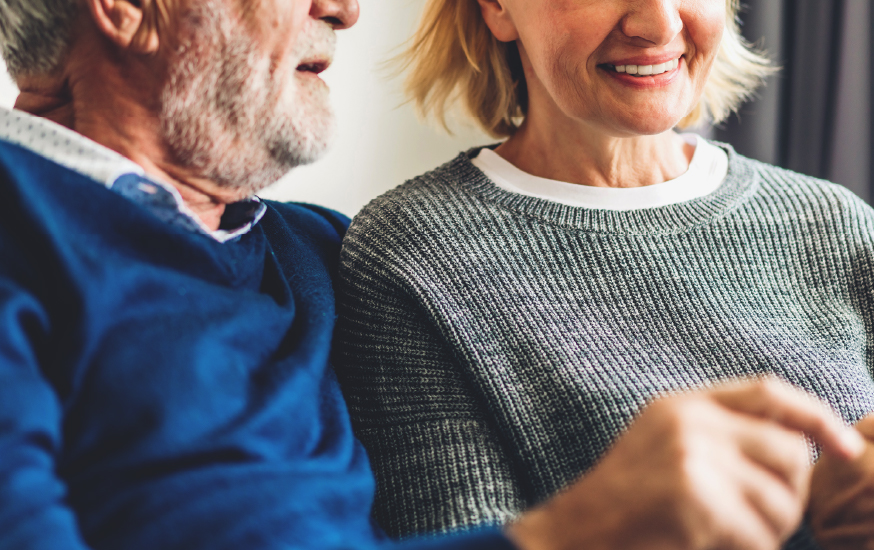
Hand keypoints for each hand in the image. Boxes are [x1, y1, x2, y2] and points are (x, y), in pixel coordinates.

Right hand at [506, 378, 863, 549]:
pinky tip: (705, 545)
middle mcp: (689, 419)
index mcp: (682, 403)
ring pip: (783, 500)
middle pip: (790, 450)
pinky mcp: (692, 495)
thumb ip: (721, 435)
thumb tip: (805, 445)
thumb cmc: (625, 504)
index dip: (815, 415)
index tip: (847, 446)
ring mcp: (690, 454)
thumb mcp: (667, 448)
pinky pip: (758, 535)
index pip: (768, 391)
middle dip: (790, 496)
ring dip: (767, 532)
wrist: (575, 534)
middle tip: (755, 522)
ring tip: (721, 535)